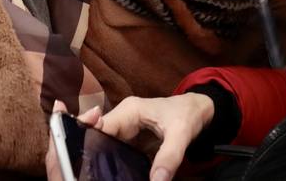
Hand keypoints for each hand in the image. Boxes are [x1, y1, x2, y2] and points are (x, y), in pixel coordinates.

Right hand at [90, 93, 214, 180]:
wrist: (198, 110)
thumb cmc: (188, 115)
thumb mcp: (181, 134)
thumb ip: (169, 157)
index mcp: (129, 110)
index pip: (100, 126)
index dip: (90, 142)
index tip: (87, 163)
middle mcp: (122, 118)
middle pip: (97, 137)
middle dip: (92, 154)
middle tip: (90, 173)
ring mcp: (124, 130)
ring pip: (103, 145)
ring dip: (100, 159)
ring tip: (98, 175)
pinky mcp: (128, 140)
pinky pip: (114, 151)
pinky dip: (111, 162)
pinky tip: (110, 174)